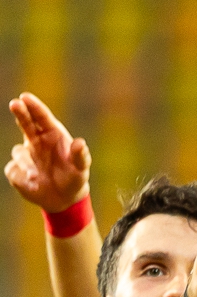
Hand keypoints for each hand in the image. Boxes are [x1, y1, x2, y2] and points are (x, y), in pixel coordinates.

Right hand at [5, 92, 88, 211]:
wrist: (64, 199)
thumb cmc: (74, 178)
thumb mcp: (81, 169)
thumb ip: (80, 156)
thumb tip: (80, 143)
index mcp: (52, 135)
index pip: (42, 118)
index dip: (34, 106)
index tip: (25, 97)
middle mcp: (36, 140)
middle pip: (25, 123)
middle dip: (20, 112)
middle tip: (15, 104)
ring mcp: (25, 154)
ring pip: (19, 153)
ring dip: (26, 164)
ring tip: (36, 177)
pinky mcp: (16, 169)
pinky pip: (15, 171)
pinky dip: (24, 179)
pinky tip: (34, 185)